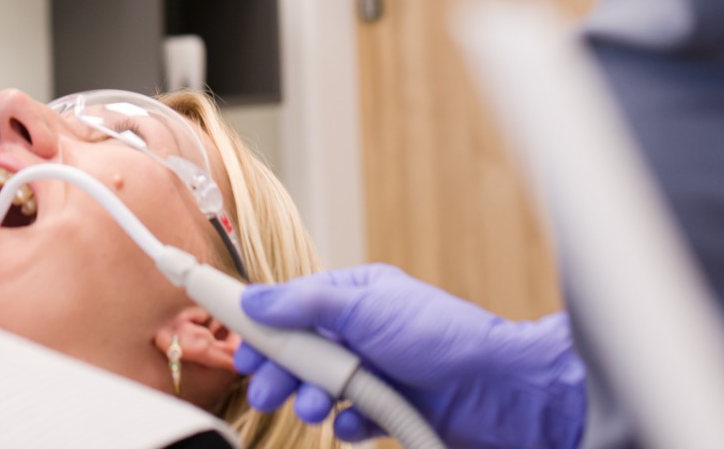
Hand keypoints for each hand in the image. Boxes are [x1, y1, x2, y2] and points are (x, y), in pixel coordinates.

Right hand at [236, 264, 585, 448]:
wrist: (501, 391)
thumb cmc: (443, 336)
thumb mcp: (364, 306)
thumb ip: (306, 304)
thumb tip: (256, 301)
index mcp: (355, 298)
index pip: (291, 302)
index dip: (255, 316)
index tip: (222, 323)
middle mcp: (364, 332)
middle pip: (299, 350)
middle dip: (278, 368)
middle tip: (264, 386)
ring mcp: (378, 371)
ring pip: (321, 387)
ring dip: (309, 397)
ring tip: (311, 407)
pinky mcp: (392, 409)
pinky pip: (352, 419)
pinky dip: (347, 424)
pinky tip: (352, 425)